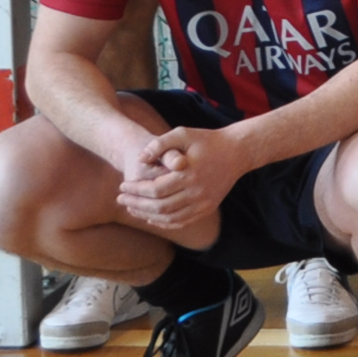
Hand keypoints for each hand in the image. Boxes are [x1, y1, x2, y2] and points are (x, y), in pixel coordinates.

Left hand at [116, 125, 240, 239]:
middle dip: (136, 204)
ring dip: (147, 215)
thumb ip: (160, 143)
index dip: (135, 190)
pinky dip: (164, 222)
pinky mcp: (207, 208)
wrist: (237, 152)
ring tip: (132, 208)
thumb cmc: (207, 140)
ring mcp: (203, 203)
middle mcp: (197, 192)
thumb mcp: (183, 133)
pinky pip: (182, 221)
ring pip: (169, 218)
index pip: (155, 190)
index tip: (122, 186)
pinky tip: (151, 217)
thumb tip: (140, 158)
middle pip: (160, 206)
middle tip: (121, 199)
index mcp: (188, 174)